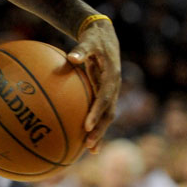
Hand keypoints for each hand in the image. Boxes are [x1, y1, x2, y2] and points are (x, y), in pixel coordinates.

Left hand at [67, 19, 120, 152]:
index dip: (96, 113)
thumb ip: (81, 50)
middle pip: (109, 113)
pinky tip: (86, 140)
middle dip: (100, 130)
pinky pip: (102, 112)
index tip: (86, 126)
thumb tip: (71, 57)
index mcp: (112, 76)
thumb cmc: (93, 38)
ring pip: (107, 116)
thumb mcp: (88, 41)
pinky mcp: (106, 94)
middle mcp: (114, 87)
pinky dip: (96, 126)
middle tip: (89, 145)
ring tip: (91, 150)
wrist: (104, 36)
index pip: (104, 98)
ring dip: (100, 133)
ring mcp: (112, 92)